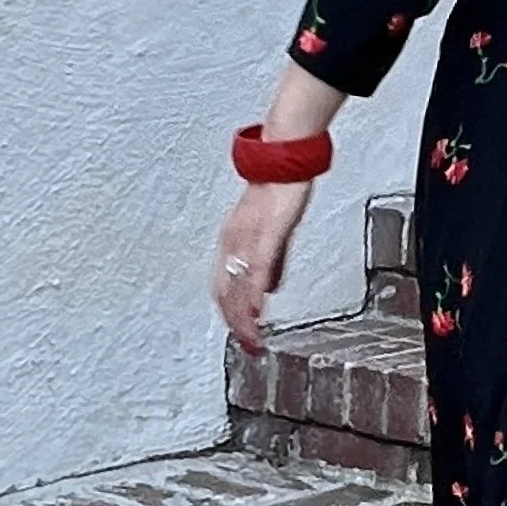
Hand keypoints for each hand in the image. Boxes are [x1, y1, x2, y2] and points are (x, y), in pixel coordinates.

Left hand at [212, 177, 314, 353]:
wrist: (284, 161)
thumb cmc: (278, 190)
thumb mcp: (273, 232)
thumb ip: (272, 262)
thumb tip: (270, 288)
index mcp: (230, 241)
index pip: (222, 286)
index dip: (229, 312)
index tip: (239, 333)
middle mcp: (233, 242)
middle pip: (226, 292)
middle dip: (235, 323)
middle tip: (247, 344)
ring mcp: (248, 239)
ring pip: (240, 285)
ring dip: (245, 316)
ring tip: (252, 337)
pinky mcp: (267, 234)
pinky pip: (258, 269)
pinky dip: (257, 292)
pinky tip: (260, 308)